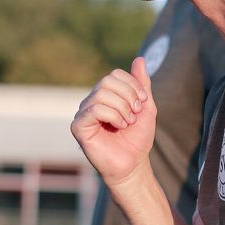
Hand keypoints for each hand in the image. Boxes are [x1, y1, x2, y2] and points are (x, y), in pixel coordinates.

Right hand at [70, 57, 156, 186]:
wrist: (133, 165)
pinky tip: (119, 127)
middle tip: (136, 114)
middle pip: (107, 81)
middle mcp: (90, 102)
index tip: (143, 103)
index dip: (132, 85)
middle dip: (128, 96)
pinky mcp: (78, 127)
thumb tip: (140, 59)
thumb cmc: (137, 138)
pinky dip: (113, 116)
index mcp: (104, 96)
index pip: (114, 75)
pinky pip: (94, 109)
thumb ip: (142, 84)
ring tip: (128, 123)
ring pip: (101, 94)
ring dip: (122, 108)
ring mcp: (82, 114)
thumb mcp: (146, 107)